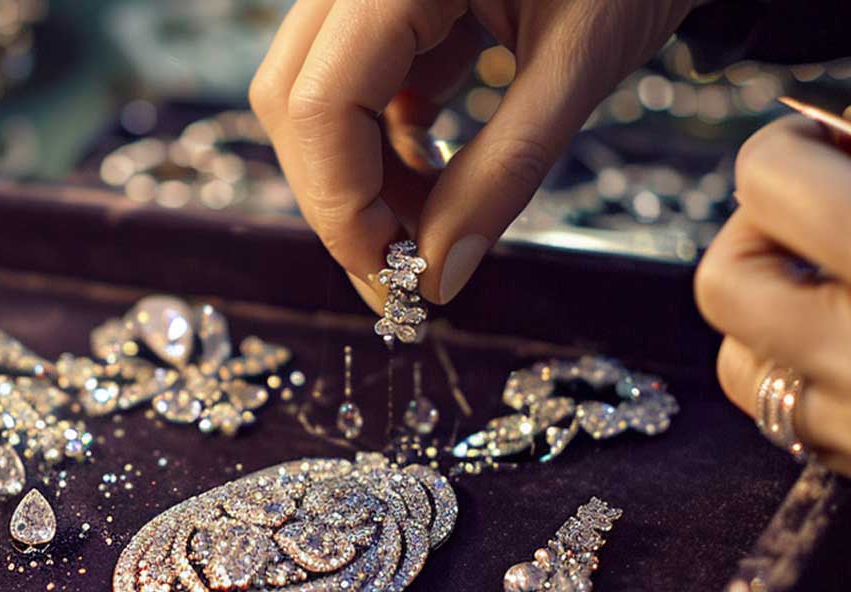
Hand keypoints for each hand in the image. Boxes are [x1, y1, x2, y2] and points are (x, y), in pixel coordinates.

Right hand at [249, 0, 699, 311]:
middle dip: (341, 200)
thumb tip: (440, 278)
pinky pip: (353, 83)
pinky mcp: (386, 2)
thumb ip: (506, 169)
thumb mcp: (581, 61)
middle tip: (401, 272)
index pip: (321, 102)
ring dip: (358, 178)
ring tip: (429, 228)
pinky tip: (432, 172)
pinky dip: (381, 143)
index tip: (393, 278)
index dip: (342, 206)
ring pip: (314, 96)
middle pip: (296, 101)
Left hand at [695, 115, 850, 474]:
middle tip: (816, 219)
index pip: (768, 179)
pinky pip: (784, 421)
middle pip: (720, 281)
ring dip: (766, 316)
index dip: (788, 148)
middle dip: (757, 236)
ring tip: (835, 286)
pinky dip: (798, 378)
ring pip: (735, 366)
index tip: (817, 145)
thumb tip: (825, 132)